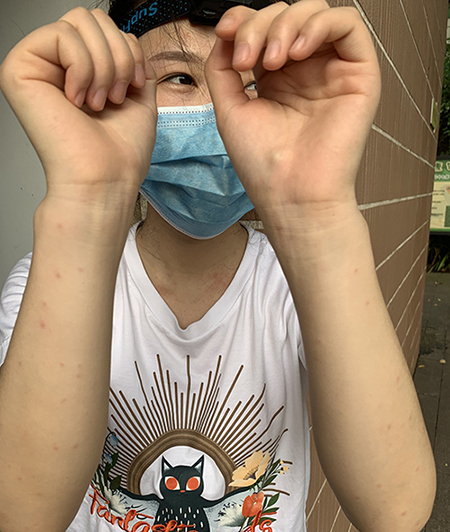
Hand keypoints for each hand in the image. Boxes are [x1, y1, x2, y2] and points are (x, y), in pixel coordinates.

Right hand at [0, 8, 156, 207]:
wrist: (106, 178)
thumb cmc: (121, 151)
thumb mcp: (140, 94)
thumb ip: (132, 60)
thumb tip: (126, 38)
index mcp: (83, 71)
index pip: (105, 27)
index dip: (129, 51)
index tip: (133, 88)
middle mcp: (59, 65)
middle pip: (92, 17)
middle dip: (118, 56)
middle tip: (114, 98)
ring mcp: (38, 65)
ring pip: (79, 21)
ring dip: (104, 66)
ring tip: (98, 102)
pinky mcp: (20, 69)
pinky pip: (61, 35)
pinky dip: (83, 68)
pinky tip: (78, 99)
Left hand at [206, 0, 380, 224]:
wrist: (292, 195)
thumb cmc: (264, 164)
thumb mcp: (230, 109)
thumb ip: (223, 67)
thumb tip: (226, 33)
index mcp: (277, 79)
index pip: (264, 28)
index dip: (244, 18)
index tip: (226, 32)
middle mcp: (305, 71)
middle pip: (286, 15)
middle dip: (260, 25)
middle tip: (247, 58)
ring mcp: (332, 71)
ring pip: (316, 12)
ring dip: (286, 24)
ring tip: (273, 59)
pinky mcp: (360, 74)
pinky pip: (348, 24)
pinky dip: (319, 25)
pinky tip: (298, 52)